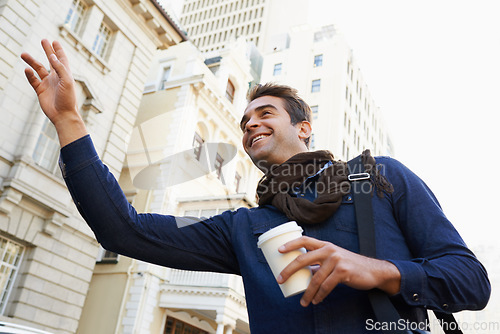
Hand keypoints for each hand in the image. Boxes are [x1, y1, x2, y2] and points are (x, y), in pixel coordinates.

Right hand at [21, 39, 86, 145]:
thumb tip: (52, 55)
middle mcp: (56, 78)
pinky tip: (26, 69)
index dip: (58, 50)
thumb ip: (59, 68)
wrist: (63, 115)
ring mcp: (48, 84)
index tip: (54, 41)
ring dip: (31, 61)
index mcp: (65, 74)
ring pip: (38, 69)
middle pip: (51, 61)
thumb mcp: (67, 81)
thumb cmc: (68, 99)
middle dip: (47, 50)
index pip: (62, 59)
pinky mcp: (41, 91)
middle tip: (43, 40)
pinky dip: (29, 74)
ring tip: (23, 54)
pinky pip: (33, 80)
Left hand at [276, 236, 400, 306]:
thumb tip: (302, 272)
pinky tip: (316, 301)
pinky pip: (326, 286)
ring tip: (303, 301)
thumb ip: (319, 263)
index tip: (278, 251)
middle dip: (289, 270)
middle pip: (303, 258)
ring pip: (315, 278)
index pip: (304, 240)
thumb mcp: (334, 259)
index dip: (290, 244)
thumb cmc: (350, 265)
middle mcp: (329, 250)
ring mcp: (336, 260)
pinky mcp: (343, 271)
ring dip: (307, 292)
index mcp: (325, 245)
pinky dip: (319, 295)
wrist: (373, 271)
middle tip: (280, 280)